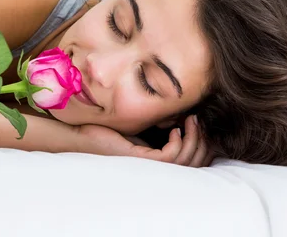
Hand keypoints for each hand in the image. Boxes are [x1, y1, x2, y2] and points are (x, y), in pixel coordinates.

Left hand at [77, 115, 214, 166]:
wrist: (83, 134)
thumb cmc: (106, 130)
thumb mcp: (139, 127)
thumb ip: (156, 127)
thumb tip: (175, 117)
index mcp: (156, 163)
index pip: (190, 162)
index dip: (201, 146)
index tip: (199, 123)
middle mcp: (155, 168)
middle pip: (193, 164)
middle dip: (203, 142)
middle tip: (197, 120)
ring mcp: (148, 166)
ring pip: (185, 160)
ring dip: (193, 138)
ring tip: (190, 120)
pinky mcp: (140, 160)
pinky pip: (171, 156)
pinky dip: (178, 142)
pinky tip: (174, 129)